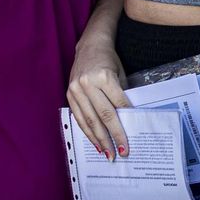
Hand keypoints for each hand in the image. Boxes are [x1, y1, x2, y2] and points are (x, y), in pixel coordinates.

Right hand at [65, 37, 129, 159]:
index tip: (130, 140)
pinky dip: (87, 131)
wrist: (90, 46)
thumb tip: (128, 122)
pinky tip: (95, 142)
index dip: (125, 124)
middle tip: (121, 153)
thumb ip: (121, 96)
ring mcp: (76, 88)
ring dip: (99, 139)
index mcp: (104, 76)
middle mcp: (88, 83)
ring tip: (108, 153)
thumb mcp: (120, 74)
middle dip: (113, 136)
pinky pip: (78, 117)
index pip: (118, 105)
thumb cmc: (109, 61)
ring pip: (89, 119)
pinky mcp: (69, 93)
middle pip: (104, 115)